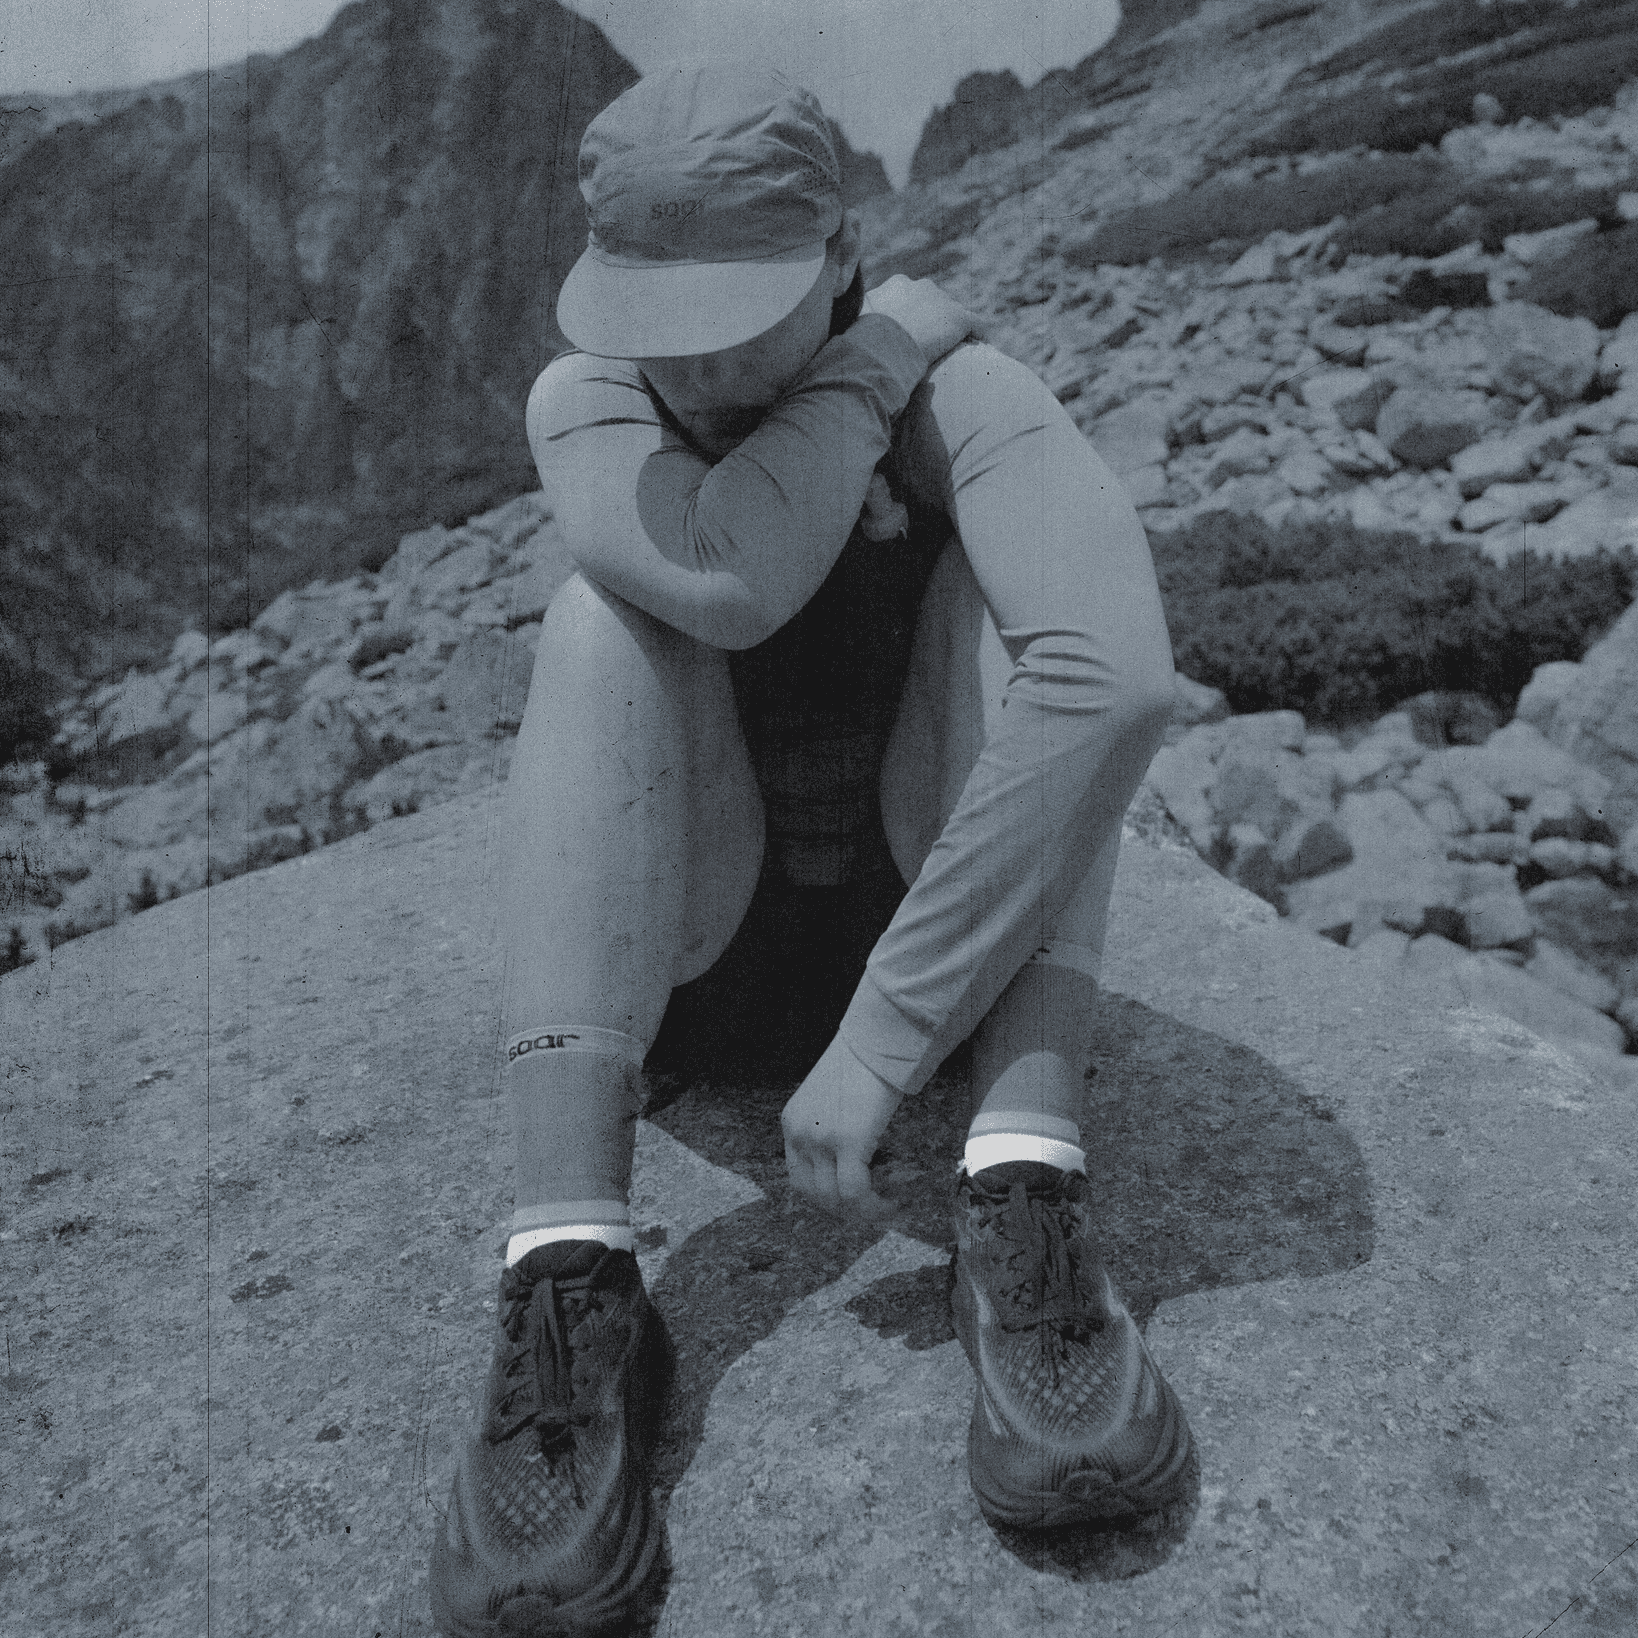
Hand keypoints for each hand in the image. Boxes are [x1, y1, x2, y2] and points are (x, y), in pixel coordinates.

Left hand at [781, 1034, 904, 1222]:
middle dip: (843, 1210)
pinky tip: (892, 1202)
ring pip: (834, 1199)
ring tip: (887, 1207)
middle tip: (872, 1210)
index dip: (825, 1196)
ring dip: (861, 1211)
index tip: (851, 1202)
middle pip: (812, 1193)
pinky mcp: (847, 1141)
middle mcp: (799, 1133)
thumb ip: (830, 1128)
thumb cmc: (862, 1063)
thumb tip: (855, 1161)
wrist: (877, 1040)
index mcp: (792, 1122)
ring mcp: (820, 1139)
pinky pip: (854, 1192)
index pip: (798, 1177)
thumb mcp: (831, 1099)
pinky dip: (873, 1206)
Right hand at [861, 274, 987, 368]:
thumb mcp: (854, 322)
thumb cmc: (862, 338)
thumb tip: (848, 332)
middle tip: (928, 344)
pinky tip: (982, 347)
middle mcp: (922, 286)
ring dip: (953, 329)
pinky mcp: (961, 318)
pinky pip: (978, 325)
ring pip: (953, 313)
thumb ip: (860, 320)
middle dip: (932, 319)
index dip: (909, 316)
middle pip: (933, 302)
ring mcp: (942, 301)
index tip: (907, 334)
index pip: (909, 297)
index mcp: (897, 285)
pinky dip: (980, 335)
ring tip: (955, 350)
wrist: (882, 345)